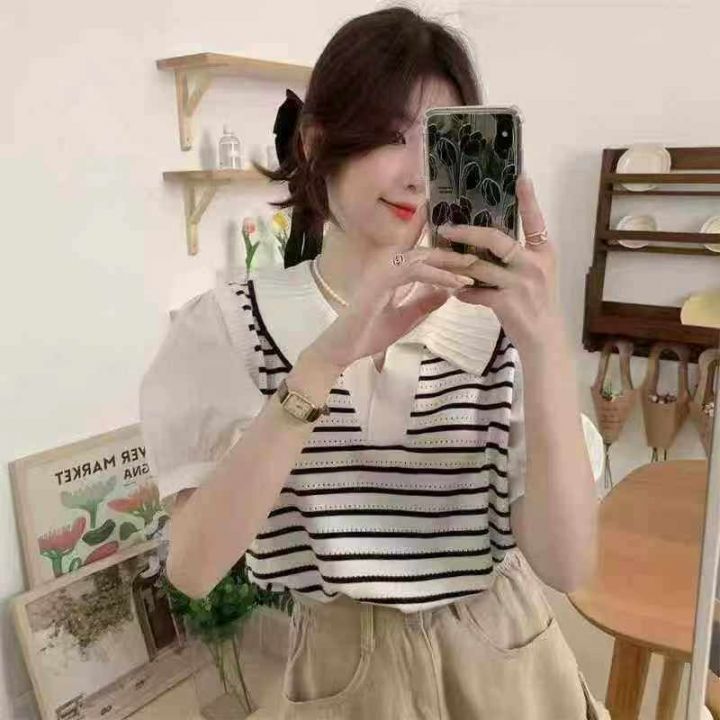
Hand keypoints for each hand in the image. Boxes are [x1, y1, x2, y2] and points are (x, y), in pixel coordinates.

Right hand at [310, 204, 477, 370]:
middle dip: (452, 253)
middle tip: (477, 255)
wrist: (345, 348)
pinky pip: (415, 271)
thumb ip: (424, 303)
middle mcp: (385, 263)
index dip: (439, 245)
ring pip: (422, 257)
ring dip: (449, 262)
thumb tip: (446, 292)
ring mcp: (382, 269)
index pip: (417, 251)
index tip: (459, 240)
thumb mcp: (405, 318)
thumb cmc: (369, 333)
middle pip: (425, 251)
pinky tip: (455, 282)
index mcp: (390, 271)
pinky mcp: (382, 279)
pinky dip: (437, 275)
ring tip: (473, 265)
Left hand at [436, 175, 561, 353]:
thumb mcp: (537, 274)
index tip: (520, 176)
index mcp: (543, 252)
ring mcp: (520, 283)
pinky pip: (475, 293)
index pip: (535, 221)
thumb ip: (518, 256)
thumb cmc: (537, 304)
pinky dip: (463, 292)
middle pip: (495, 239)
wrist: (544, 339)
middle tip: (446, 228)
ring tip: (435, 259)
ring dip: (453, 264)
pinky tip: (454, 293)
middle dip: (467, 233)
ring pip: (477, 266)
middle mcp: (533, 264)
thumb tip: (488, 240)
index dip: (528, 199)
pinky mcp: (507, 303)